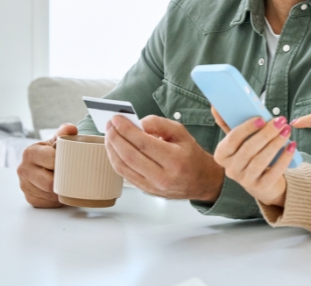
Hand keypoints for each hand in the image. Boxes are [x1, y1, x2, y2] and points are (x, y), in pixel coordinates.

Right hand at [17, 123, 77, 207]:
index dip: (64, 162)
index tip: (74, 162)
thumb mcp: (57, 141)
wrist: (44, 165)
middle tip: (75, 176)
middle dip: (64, 179)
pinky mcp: (30, 198)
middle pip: (48, 181)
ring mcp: (24, 185)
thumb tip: (70, 129)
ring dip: (61, 191)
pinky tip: (61, 191)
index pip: (50, 159)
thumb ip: (64, 132)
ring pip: (49, 193)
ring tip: (69, 183)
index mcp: (30, 152)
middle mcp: (23, 169)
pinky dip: (56, 199)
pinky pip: (47, 203)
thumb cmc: (53, 152)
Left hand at [104, 115, 224, 202]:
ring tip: (109, 135)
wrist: (201, 181)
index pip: (144, 144)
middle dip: (115, 138)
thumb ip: (160, 124)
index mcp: (175, 160)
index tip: (117, 119)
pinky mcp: (146, 190)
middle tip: (109, 125)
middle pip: (130, 156)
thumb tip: (139, 123)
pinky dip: (116, 160)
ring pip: (124, 167)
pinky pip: (125, 175)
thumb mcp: (182, 133)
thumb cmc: (191, 155)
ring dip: (112, 149)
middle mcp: (163, 176)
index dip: (127, 130)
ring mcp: (153, 186)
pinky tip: (114, 149)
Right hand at [212, 108, 295, 207]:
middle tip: (280, 121)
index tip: (261, 118)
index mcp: (221, 155)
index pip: (232, 140)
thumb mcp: (238, 141)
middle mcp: (230, 170)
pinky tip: (291, 146)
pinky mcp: (261, 187)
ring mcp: (245, 181)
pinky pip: (273, 172)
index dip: (246, 128)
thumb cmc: (248, 155)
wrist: (261, 183)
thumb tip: (216, 106)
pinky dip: (284, 158)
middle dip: (266, 134)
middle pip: (248, 150)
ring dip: (275, 144)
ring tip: (286, 131)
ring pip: (260, 161)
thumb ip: (228, 123)